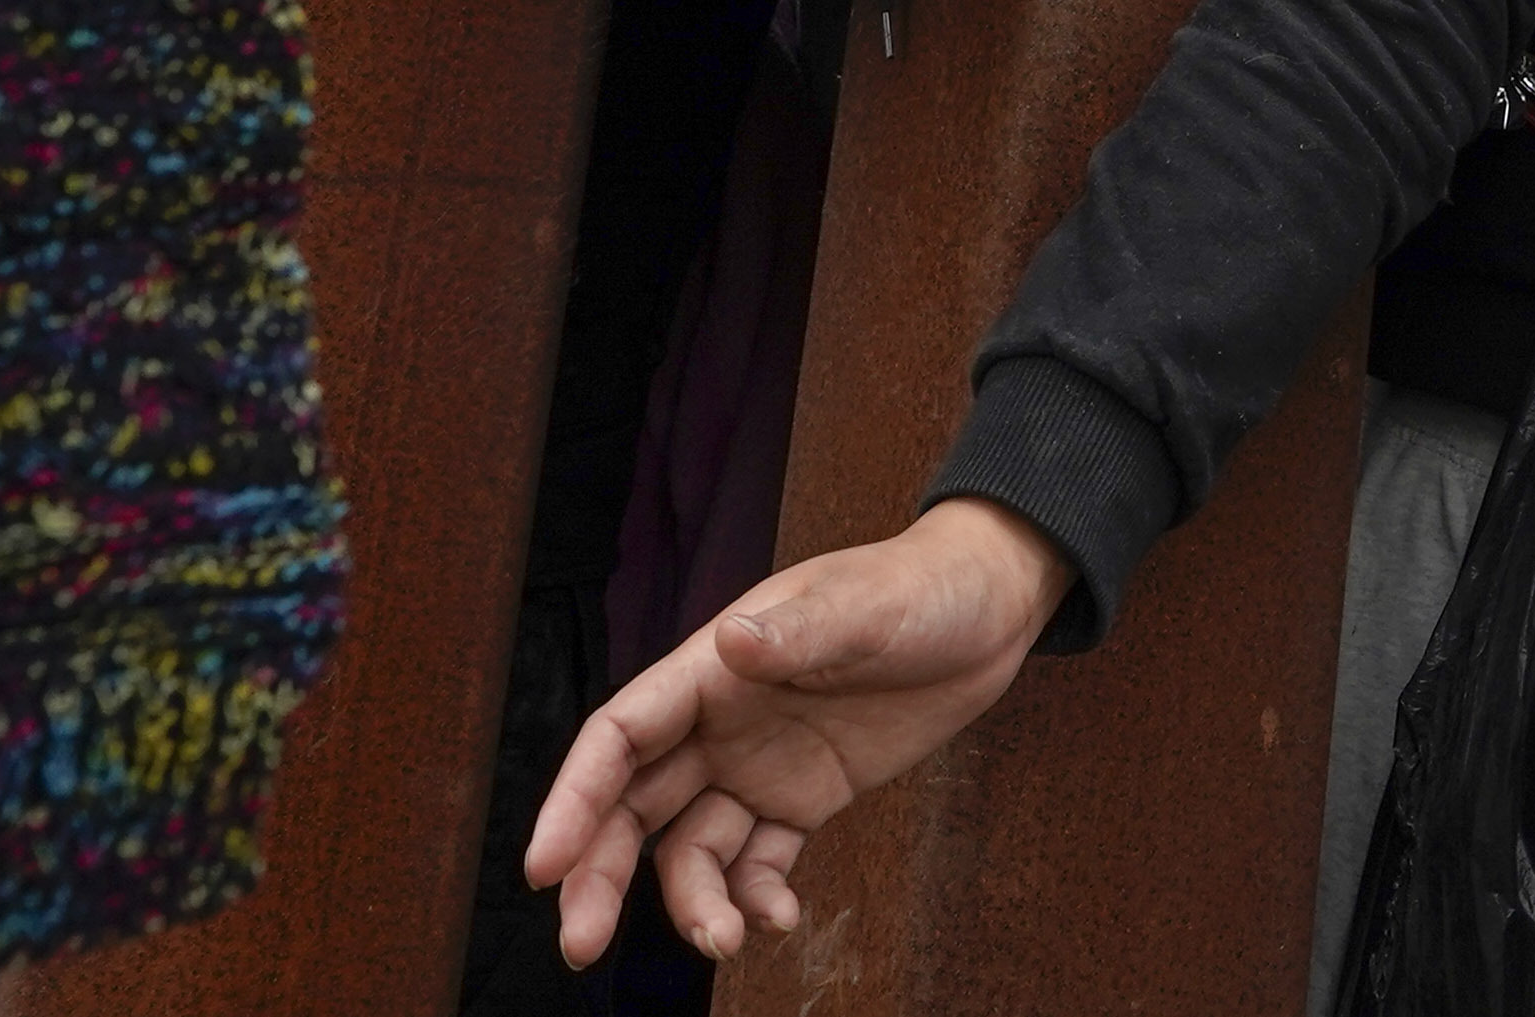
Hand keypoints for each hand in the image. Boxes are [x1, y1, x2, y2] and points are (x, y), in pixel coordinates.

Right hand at [521, 497, 1069, 962]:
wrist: (991, 607)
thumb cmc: (920, 587)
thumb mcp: (865, 606)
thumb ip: (798, 632)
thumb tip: (730, 644)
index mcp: (713, 667)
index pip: (619, 737)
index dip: (573, 798)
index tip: (543, 866)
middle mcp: (721, 721)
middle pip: (633, 807)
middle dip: (600, 875)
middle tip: (580, 946)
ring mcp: (759, 763)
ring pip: (691, 848)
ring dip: (691, 903)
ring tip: (724, 942)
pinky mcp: (806, 798)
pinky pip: (759, 861)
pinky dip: (755, 898)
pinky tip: (779, 919)